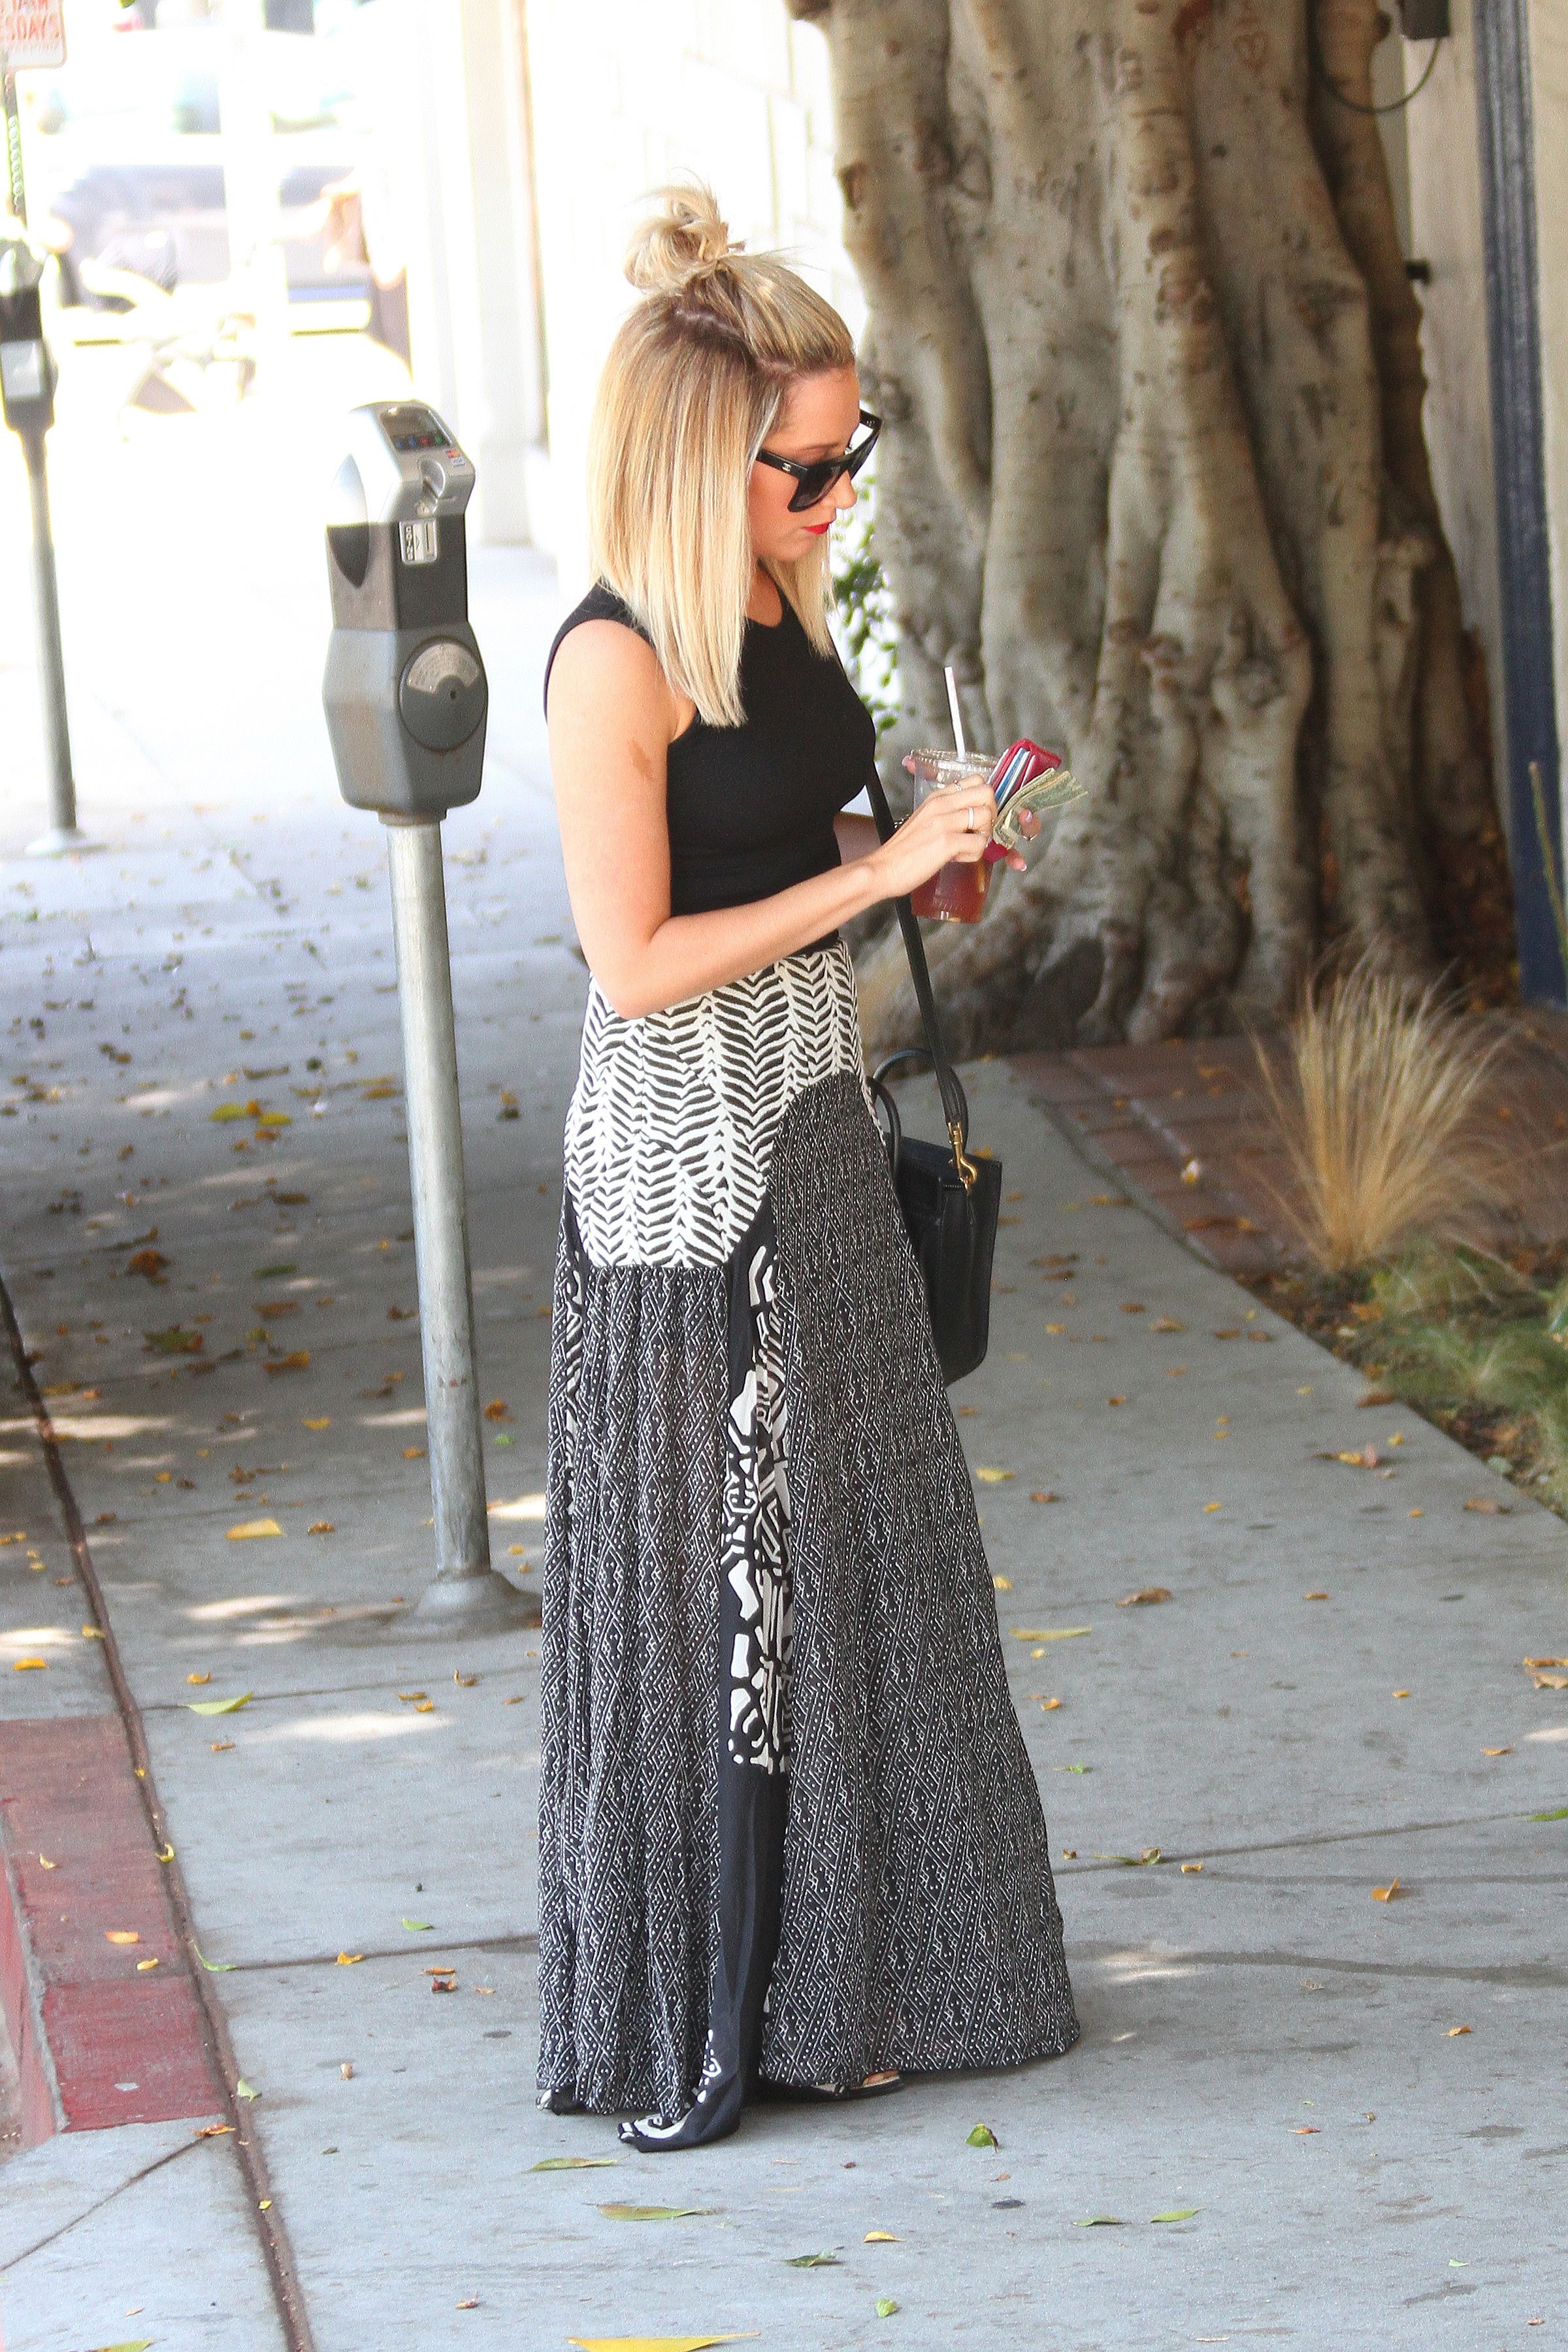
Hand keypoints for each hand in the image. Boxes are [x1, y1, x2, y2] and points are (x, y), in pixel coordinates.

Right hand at [871, 779, 998, 898]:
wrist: (883, 868)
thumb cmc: (904, 850)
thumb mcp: (924, 820)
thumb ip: (946, 813)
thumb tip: (970, 818)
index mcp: (936, 798)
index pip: (974, 780)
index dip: (984, 799)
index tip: (979, 816)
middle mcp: (941, 804)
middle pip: (986, 792)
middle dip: (992, 813)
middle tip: (980, 831)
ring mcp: (944, 822)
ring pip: (986, 816)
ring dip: (984, 835)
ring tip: (966, 847)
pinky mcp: (946, 842)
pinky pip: (978, 844)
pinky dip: (973, 855)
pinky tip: (957, 858)